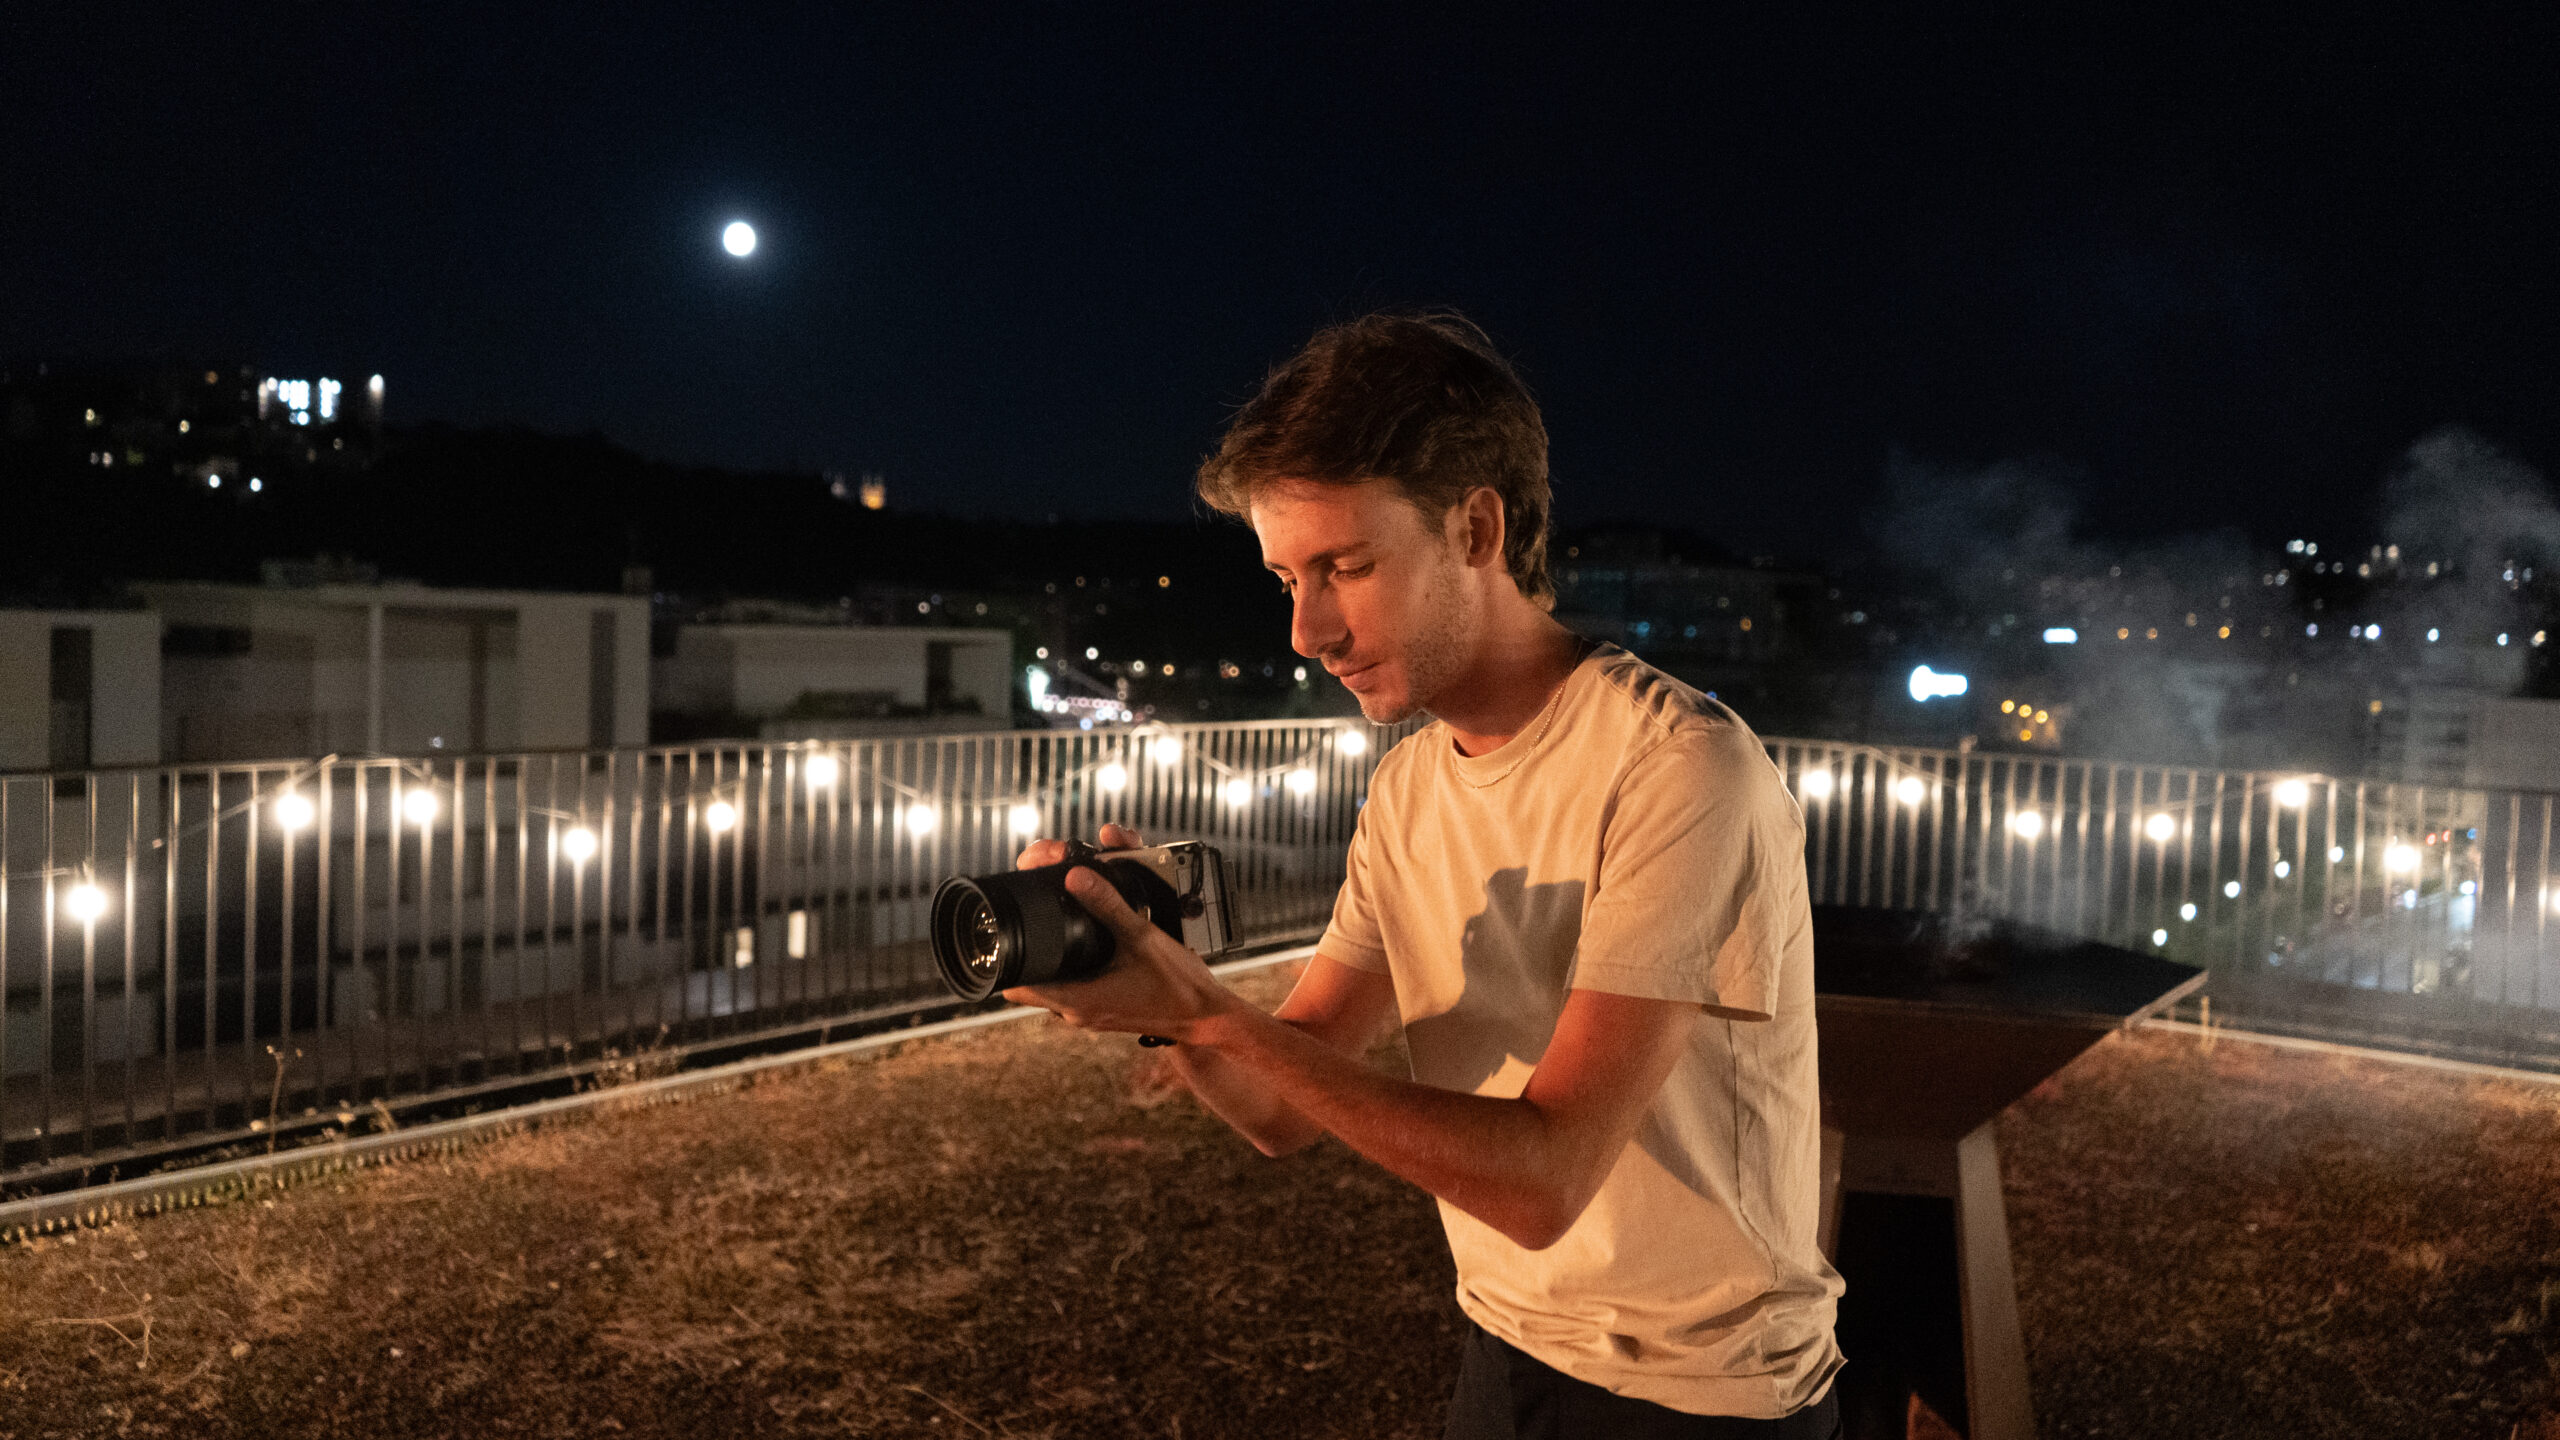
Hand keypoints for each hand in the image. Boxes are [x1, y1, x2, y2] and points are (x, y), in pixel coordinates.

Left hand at [1002, 829, 1235, 1043]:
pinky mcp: (1103, 1010)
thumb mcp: (1142, 938)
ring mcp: (1089, 1014)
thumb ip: (1107, 904)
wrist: (1206, 1017)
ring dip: (1049, 961)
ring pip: (1050, 986)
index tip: (1010, 932)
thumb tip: (1075, 876)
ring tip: (1057, 929)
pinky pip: (1072, 989)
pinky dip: (1070, 969)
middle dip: (1027, 953)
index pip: (1016, 987)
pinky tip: (1084, 947)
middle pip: (1029, 985)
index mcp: (1078, 1000)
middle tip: (1036, 920)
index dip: (1006, 959)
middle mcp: (1077, 1012)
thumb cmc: (1178, 986)